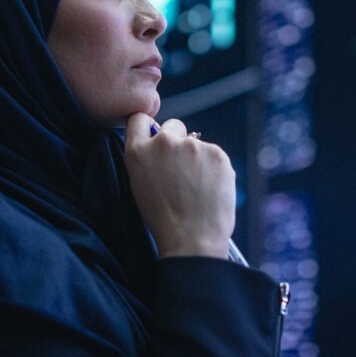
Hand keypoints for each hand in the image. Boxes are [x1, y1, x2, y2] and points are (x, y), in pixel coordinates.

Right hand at [125, 113, 234, 258]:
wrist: (192, 238)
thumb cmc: (164, 219)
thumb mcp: (140, 185)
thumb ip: (148, 159)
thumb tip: (161, 144)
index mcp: (138, 152)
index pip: (139, 118)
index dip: (149, 127)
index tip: (155, 136)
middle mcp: (164, 142)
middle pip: (173, 126)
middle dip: (177, 141)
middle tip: (181, 170)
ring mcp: (192, 145)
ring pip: (197, 145)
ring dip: (197, 159)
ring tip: (196, 189)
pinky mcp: (217, 153)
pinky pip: (214, 156)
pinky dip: (214, 169)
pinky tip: (209, 189)